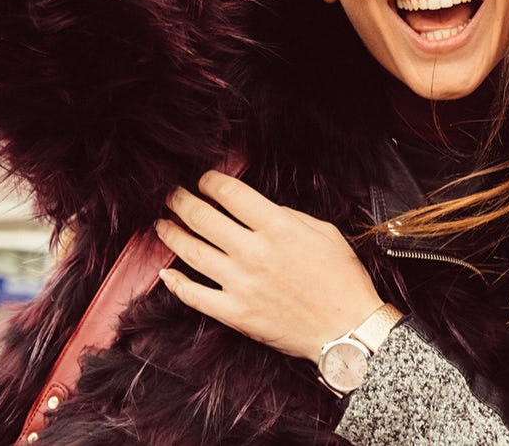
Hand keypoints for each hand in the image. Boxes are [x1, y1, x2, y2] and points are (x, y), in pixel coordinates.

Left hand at [154, 170, 383, 361]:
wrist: (346, 328)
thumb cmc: (342, 279)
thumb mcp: (324, 233)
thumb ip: (289, 216)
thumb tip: (258, 210)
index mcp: (278, 228)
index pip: (231, 194)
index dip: (210, 182)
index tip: (203, 180)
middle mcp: (253, 252)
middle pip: (203, 218)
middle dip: (182, 201)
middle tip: (172, 195)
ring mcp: (240, 283)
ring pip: (191, 252)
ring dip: (171, 234)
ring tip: (162, 224)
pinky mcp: (235, 313)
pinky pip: (194, 296)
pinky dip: (175, 283)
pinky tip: (165, 272)